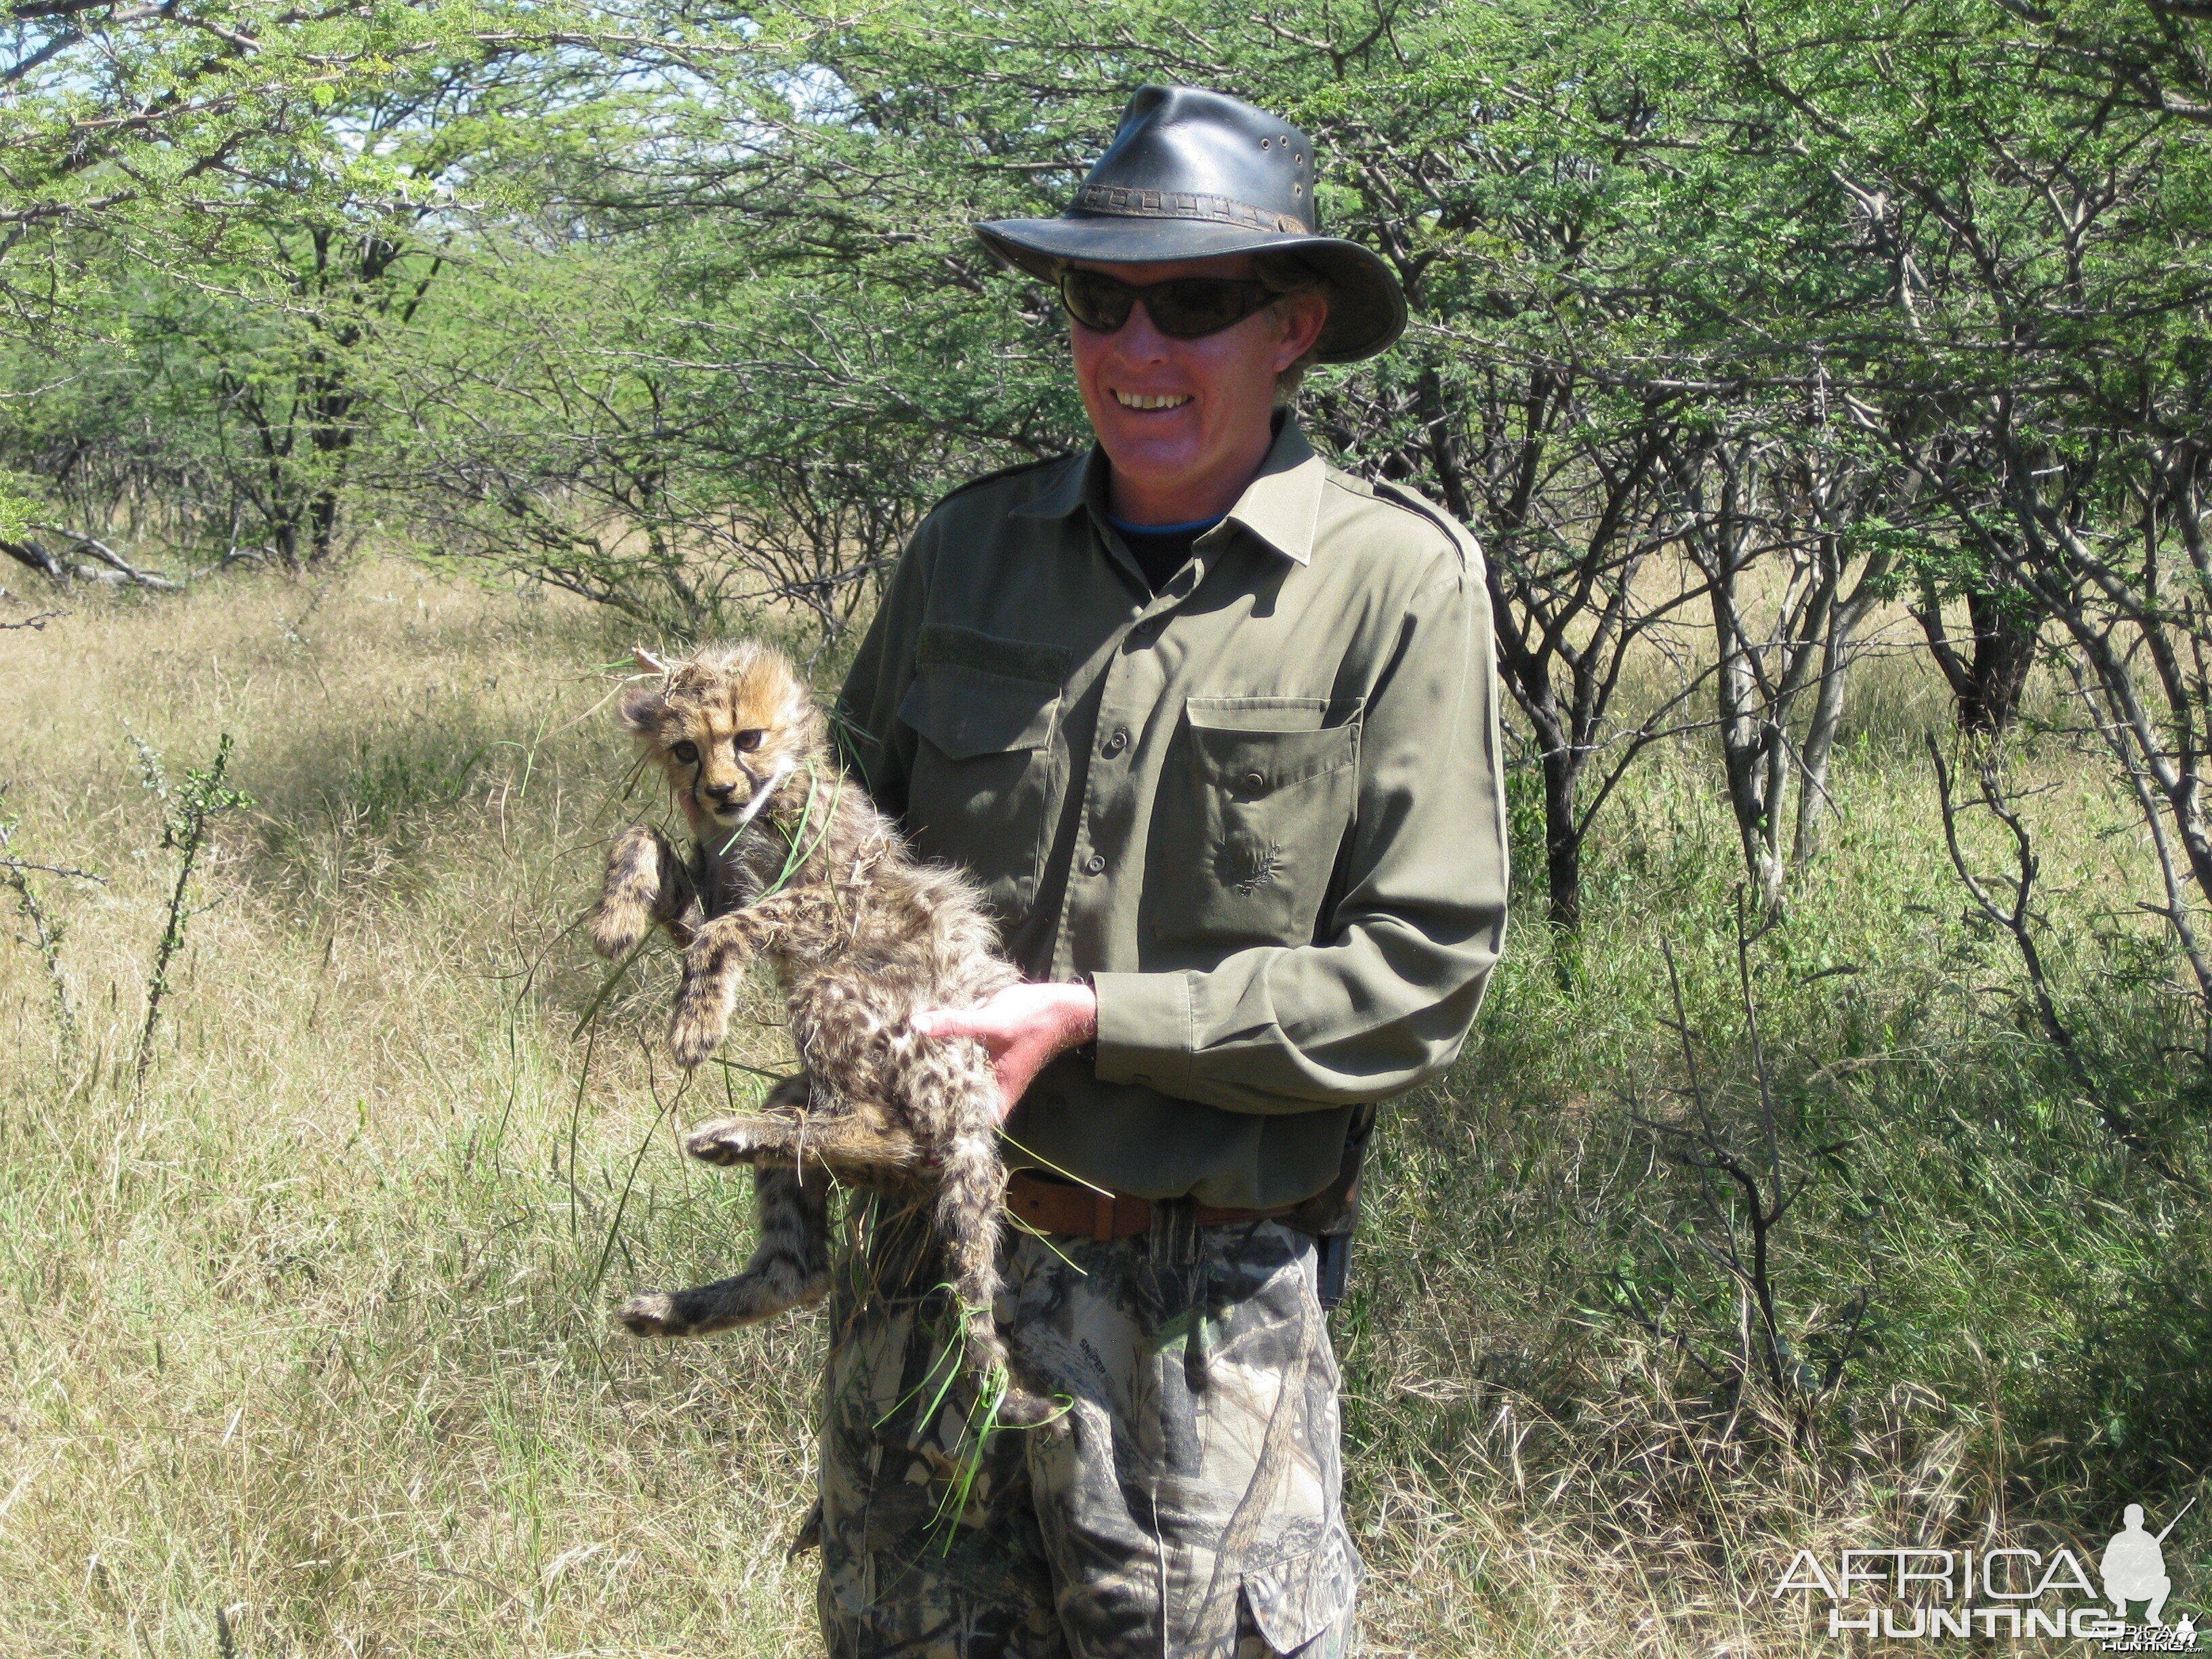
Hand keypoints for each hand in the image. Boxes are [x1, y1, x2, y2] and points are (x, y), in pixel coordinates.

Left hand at [911, 980, 1099, 1122]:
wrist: (1059, 1006)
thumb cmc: (1031, 1021)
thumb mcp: (991, 1022)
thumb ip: (954, 1024)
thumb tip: (915, 1025)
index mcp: (995, 1097)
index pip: (963, 1128)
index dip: (939, 1137)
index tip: (913, 1140)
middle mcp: (989, 1092)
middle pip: (955, 1111)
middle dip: (929, 1115)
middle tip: (894, 1117)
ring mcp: (985, 1077)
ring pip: (954, 1090)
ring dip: (932, 1090)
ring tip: (894, 1091)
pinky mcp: (981, 1060)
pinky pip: (957, 1069)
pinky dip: (940, 1067)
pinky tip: (915, 1061)